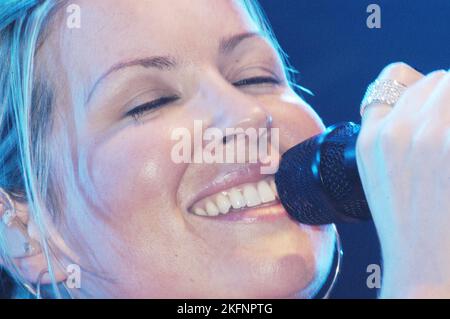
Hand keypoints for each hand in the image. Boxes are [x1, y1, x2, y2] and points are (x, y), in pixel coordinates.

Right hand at [356, 62, 449, 297]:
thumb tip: (425, 89)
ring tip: (449, 150)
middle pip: (437, 81)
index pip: (396, 77)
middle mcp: (393, 132)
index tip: (433, 114)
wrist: (427, 264)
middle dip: (448, 101)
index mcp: (368, 139)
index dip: (420, 94)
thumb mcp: (378, 172)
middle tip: (447, 142)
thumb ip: (386, 129)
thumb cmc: (410, 221)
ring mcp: (427, 138)